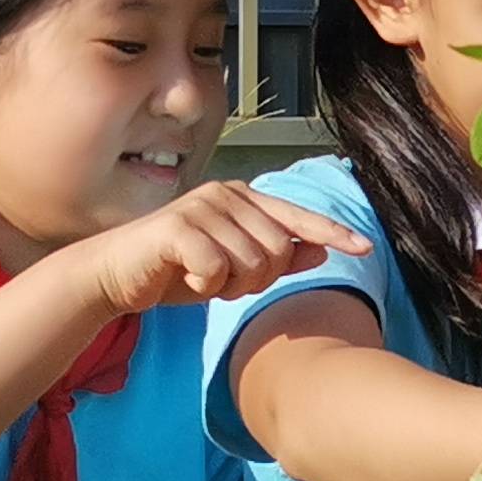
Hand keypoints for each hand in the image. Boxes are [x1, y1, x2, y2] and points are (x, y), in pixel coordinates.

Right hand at [83, 184, 369, 312]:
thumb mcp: (232, 268)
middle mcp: (226, 195)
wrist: (115, 275)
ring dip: (228, 285)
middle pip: (277, 251)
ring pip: (250, 263)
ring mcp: (202, 207)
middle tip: (221, 280)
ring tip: (200, 277)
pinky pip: (218, 269)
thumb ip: (277, 257)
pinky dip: (205, 285)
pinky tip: (184, 277)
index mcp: (244, 200)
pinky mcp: (178, 227)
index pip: (298, 218)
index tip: (366, 247)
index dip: (332, 233)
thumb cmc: (176, 269)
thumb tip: (321, 249)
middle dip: (255, 279)